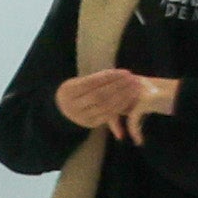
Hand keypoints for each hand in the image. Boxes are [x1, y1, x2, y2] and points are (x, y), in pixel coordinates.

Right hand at [54, 66, 173, 141]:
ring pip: (105, 107)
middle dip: (119, 87)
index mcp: (68, 91)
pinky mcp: (89, 124)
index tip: (125, 72)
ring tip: (135, 88)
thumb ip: (96, 79)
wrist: (62, 110)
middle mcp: (72, 106)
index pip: (92, 82)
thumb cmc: (76, 91)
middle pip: (99, 95)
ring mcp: (80, 117)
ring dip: (123, 97)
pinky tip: (130, 99)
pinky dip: (120, 107)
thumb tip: (117, 73)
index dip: (110, 77)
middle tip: (133, 79)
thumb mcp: (78, 82)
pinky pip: (107, 116)